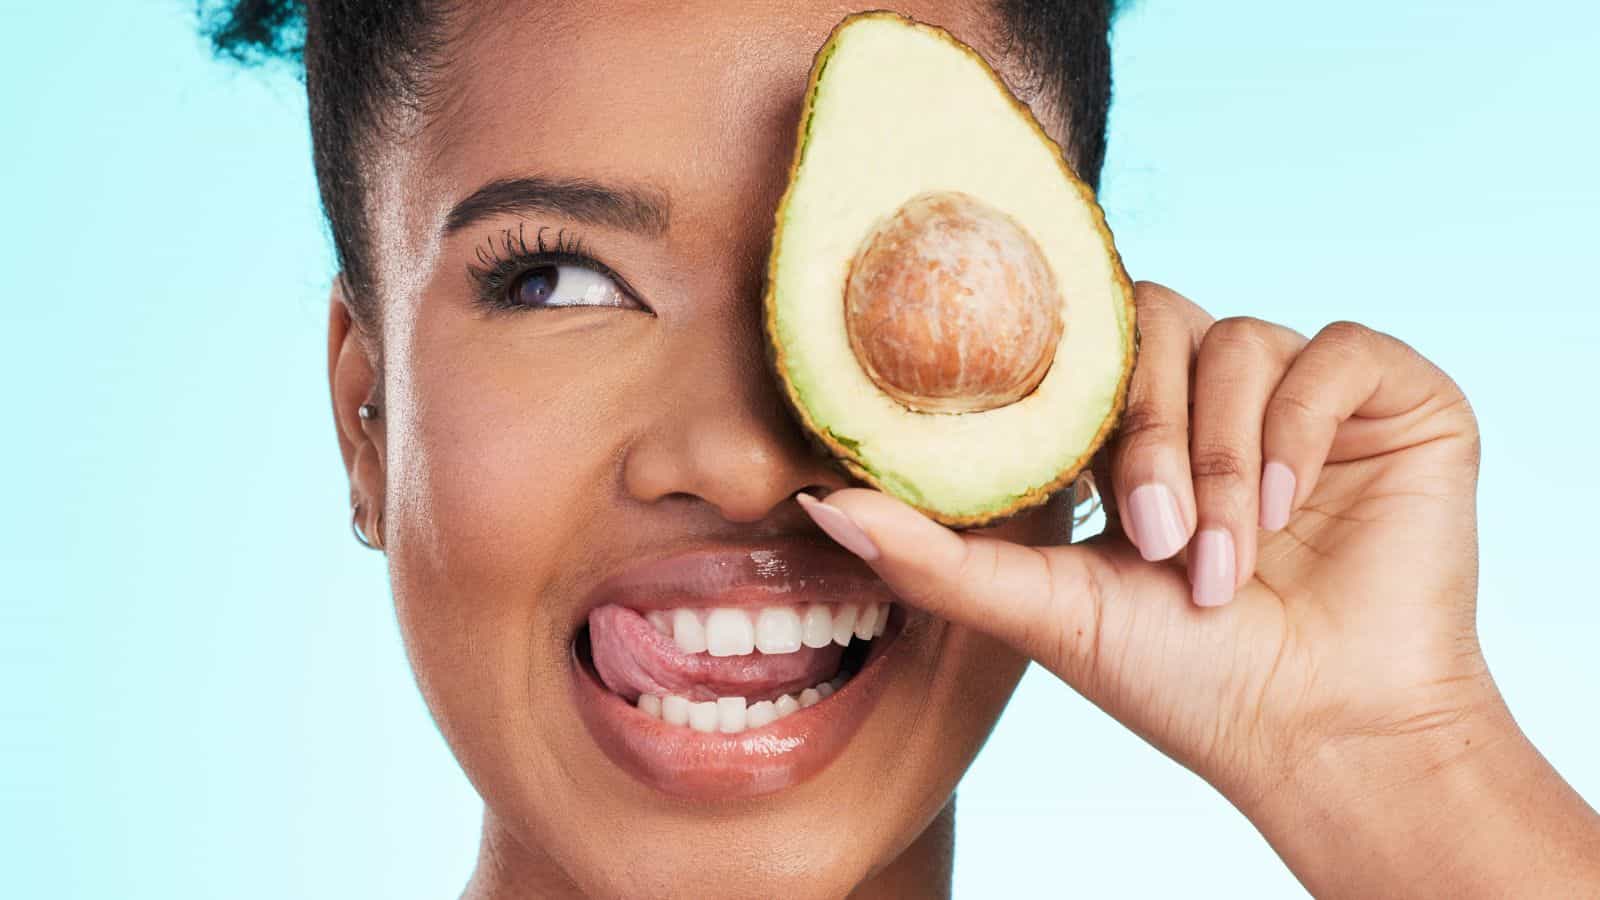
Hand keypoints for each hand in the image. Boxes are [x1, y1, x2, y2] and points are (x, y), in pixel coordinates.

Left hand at [800, 282, 1599, 894]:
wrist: (1321, 733)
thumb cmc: (1182, 679)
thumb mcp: (1043, 610)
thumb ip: (933, 556)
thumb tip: (818, 506)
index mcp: (1130, 428)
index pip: (1084, 344)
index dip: (1066, 387)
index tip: (1063, 475)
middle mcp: (1210, 395)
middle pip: (1155, 323)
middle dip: (1148, 434)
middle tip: (1154, 540)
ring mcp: (1296, 392)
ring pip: (1238, 343)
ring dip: (1226, 462)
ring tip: (1222, 564)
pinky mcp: (1387, 397)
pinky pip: (1333, 351)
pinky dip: (1300, 431)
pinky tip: (1297, 513)